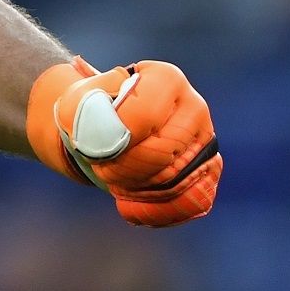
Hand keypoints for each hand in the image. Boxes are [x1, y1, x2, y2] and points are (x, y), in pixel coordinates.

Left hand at [30, 57, 221, 226]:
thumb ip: (91, 107)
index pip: (143, 117)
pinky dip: (157, 212)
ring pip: (174, 180)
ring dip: (134, 189)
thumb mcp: (79, 100)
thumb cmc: (93, 111)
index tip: (93, 146)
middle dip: (123, 168)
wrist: (107, 126)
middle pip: (161, 153)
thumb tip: (104, 116)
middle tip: (101, 168)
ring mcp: (206, 140)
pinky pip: (192, 202)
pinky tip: (130, 209)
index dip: (112, 141)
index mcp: (165, 78)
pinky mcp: (209, 171)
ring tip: (114, 180)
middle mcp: (194, 106)